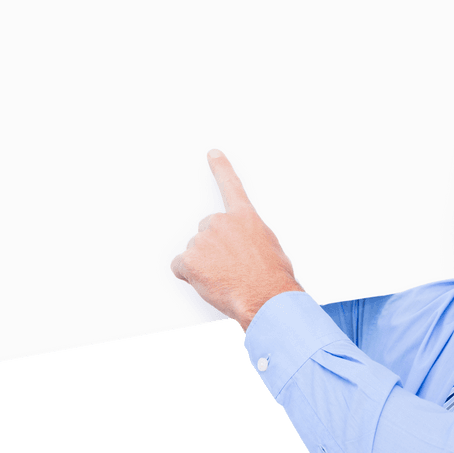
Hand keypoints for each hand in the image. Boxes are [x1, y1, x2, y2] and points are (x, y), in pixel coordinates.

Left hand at [172, 150, 303, 331]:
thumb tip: (246, 246)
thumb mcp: (271, 249)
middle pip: (206, 231)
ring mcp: (203, 240)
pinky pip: (181, 267)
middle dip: (214, 248)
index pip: (231, 186)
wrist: (266, 299)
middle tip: (230, 267)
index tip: (212, 153)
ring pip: (195, 252)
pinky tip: (209, 283)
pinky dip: (189, 276)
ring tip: (226, 279)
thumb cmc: (273, 279)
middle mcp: (221, 223)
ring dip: (205, 265)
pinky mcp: (190, 259)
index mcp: (244, 218)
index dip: (221, 168)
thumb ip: (252, 237)